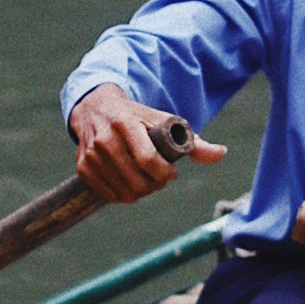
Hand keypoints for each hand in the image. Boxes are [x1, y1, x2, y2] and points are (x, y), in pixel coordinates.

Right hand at [70, 88, 223, 204]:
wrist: (96, 108)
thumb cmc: (138, 117)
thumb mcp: (163, 122)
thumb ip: (193, 142)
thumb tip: (221, 153)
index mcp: (127, 124)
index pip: (148, 160)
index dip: (165, 174)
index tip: (172, 173)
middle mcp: (106, 139)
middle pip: (138, 181)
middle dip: (156, 185)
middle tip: (161, 178)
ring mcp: (92, 154)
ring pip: (125, 192)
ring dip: (141, 192)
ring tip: (147, 180)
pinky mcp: (83, 167)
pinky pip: (109, 195)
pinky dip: (123, 195)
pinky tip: (130, 183)